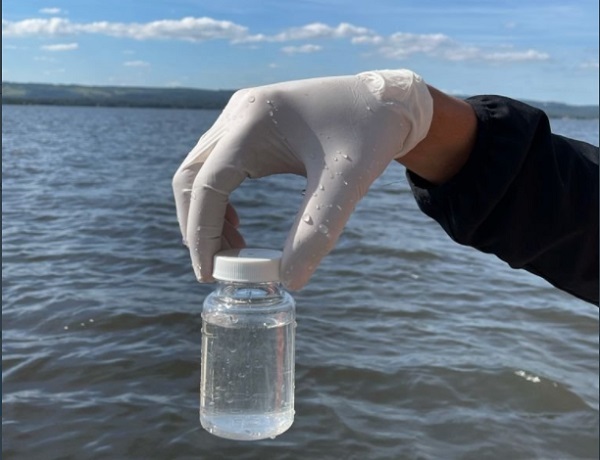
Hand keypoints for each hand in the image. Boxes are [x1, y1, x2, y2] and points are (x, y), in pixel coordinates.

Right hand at [172, 69, 432, 288]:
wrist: (387, 98)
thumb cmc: (371, 133)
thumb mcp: (348, 182)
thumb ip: (317, 231)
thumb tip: (289, 281)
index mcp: (254, 122)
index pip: (206, 186)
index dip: (202, 235)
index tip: (210, 275)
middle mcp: (238, 113)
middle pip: (190, 177)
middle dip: (196, 226)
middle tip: (217, 267)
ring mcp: (241, 114)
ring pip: (199, 171)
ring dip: (206, 213)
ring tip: (233, 250)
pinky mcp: (250, 123)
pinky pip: (218, 164)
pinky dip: (219, 198)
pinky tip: (237, 222)